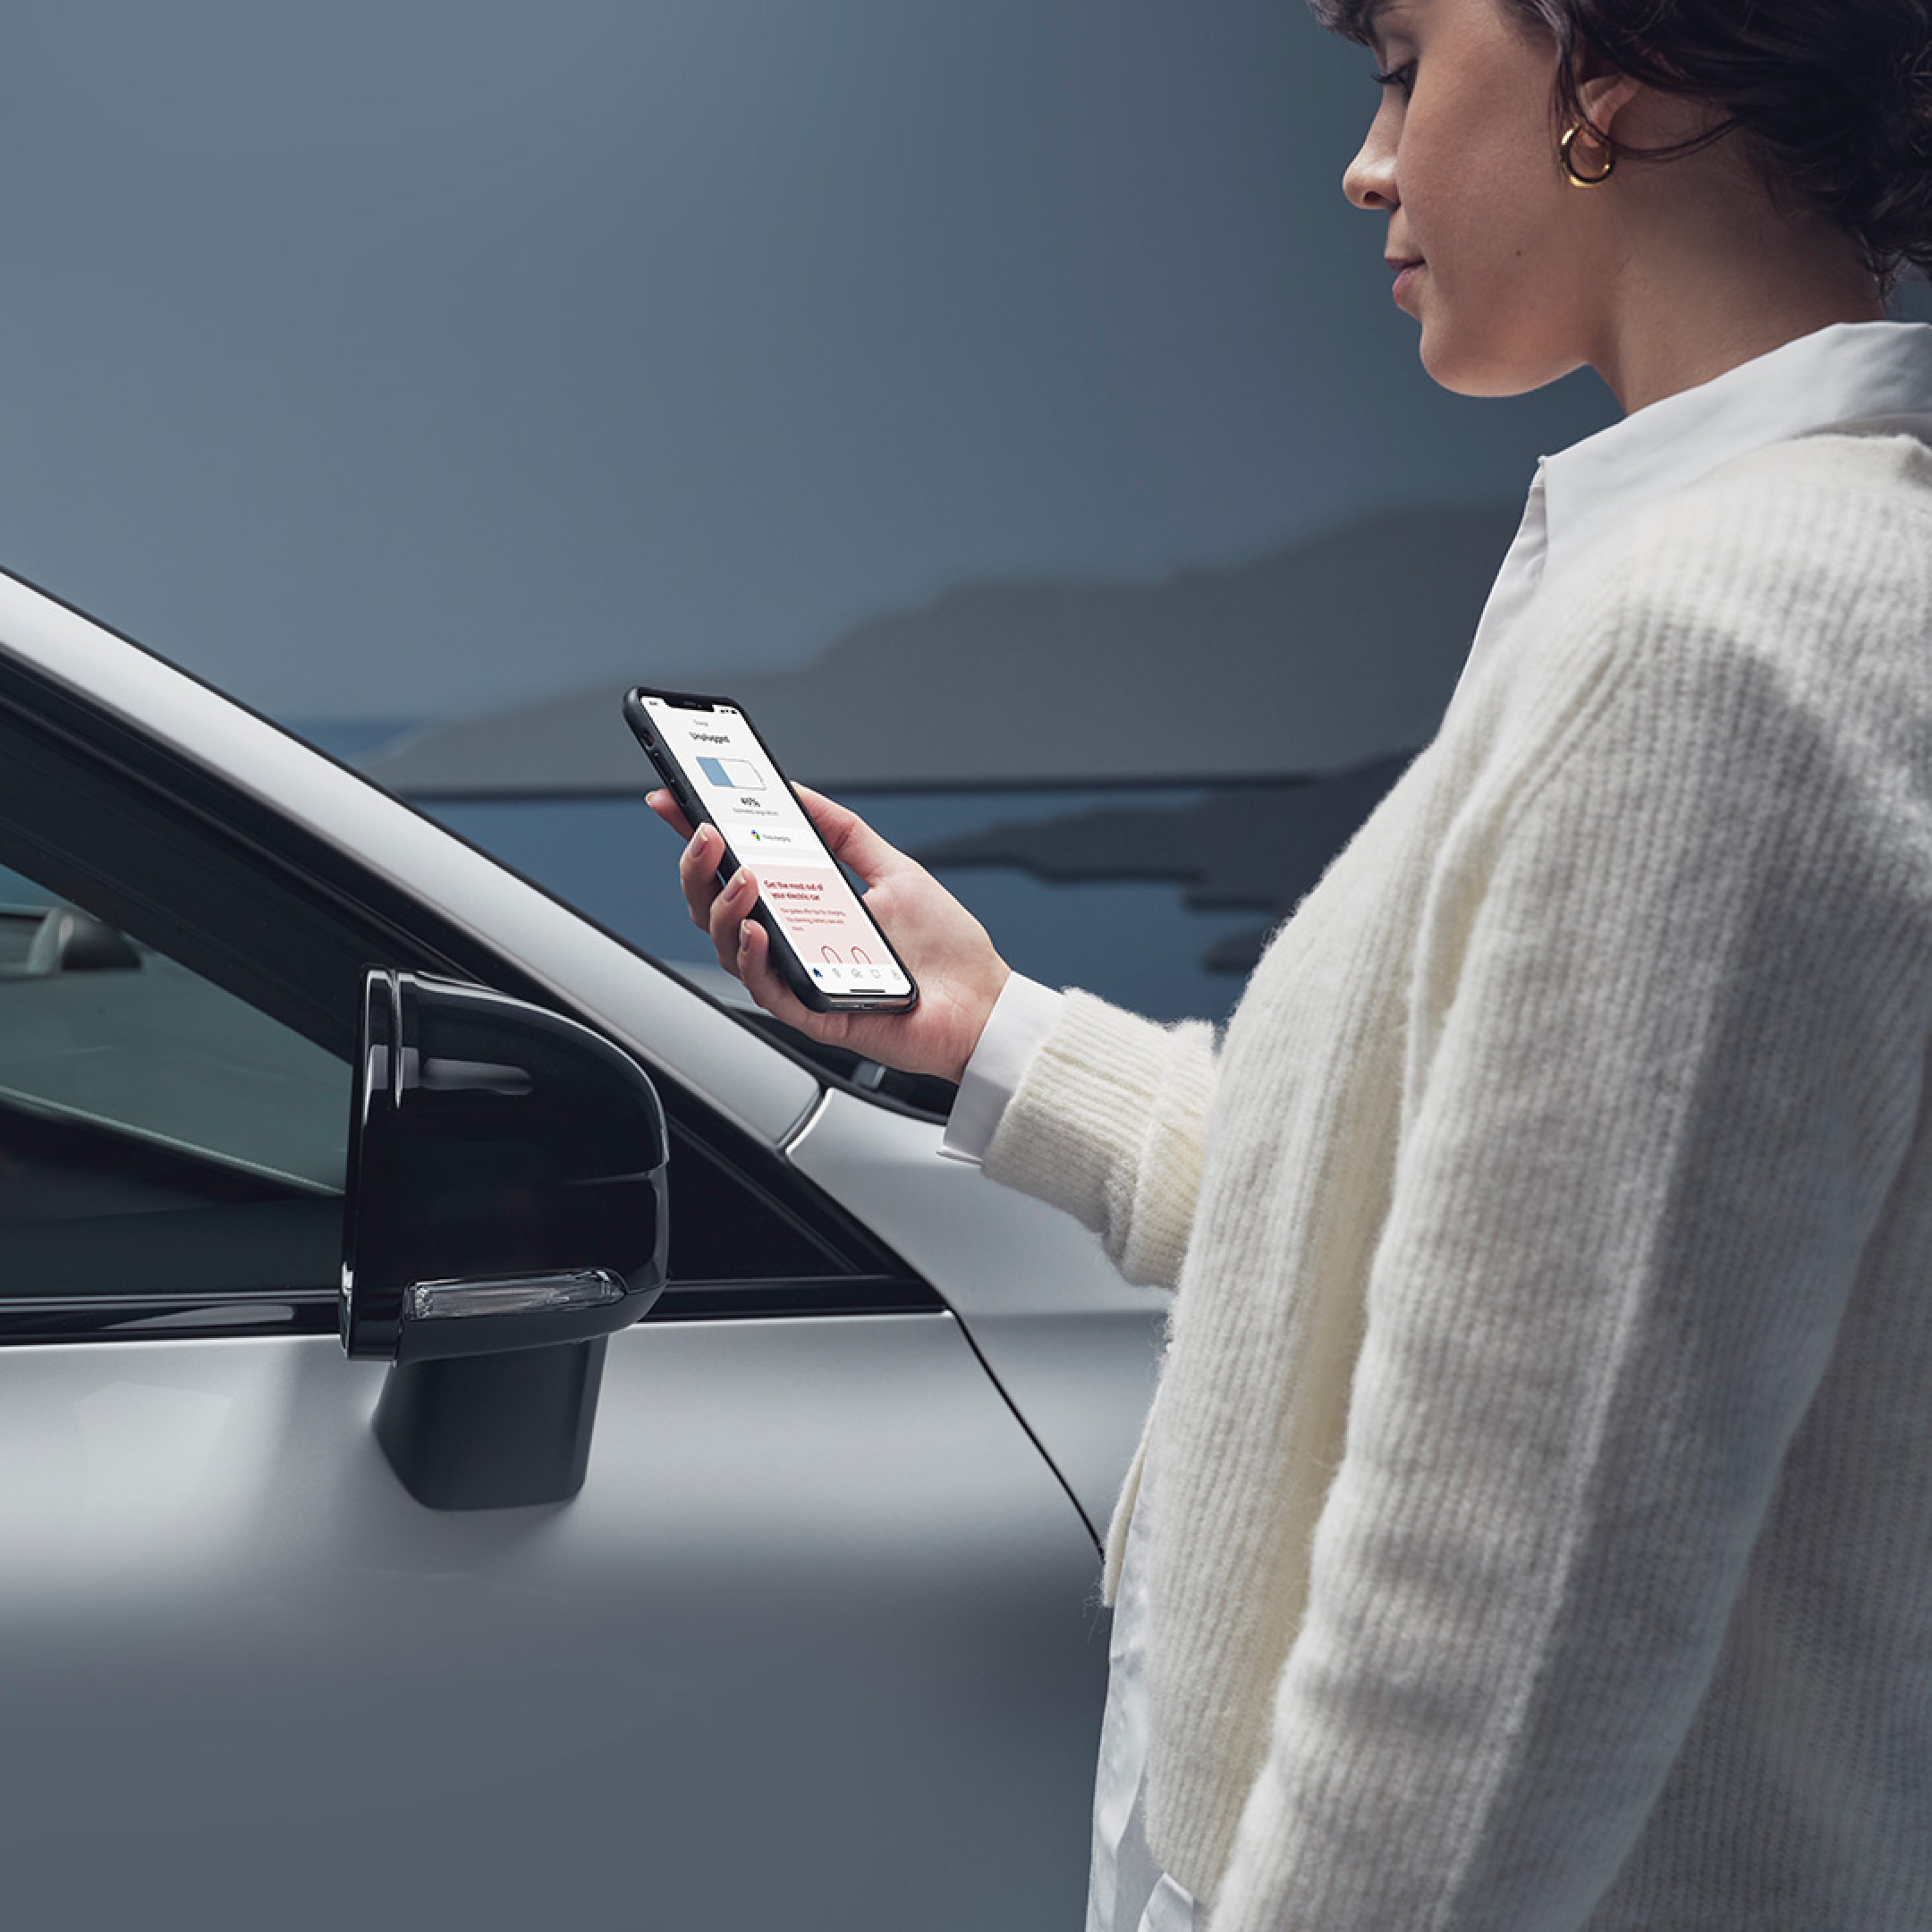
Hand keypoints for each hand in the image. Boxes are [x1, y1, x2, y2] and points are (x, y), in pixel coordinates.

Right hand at [647, 785, 1010, 1084]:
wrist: (983, 1003)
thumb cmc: (944, 948)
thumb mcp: (892, 868)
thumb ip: (843, 831)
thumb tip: (797, 791)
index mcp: (804, 909)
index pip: (733, 870)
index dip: (696, 839)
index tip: (671, 800)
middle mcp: (792, 944)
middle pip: (714, 910)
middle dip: (697, 868)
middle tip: (705, 832)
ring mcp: (798, 979)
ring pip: (730, 948)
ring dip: (725, 907)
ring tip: (744, 875)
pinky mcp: (813, 1015)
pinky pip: (765, 991)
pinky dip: (754, 958)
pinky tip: (759, 929)